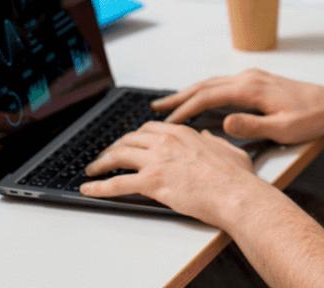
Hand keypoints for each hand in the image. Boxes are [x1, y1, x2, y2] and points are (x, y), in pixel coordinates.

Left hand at [80, 121, 262, 226]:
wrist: (235, 194)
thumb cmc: (235, 177)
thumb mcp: (227, 149)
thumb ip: (213, 141)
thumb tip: (205, 137)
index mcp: (182, 133)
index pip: (149, 129)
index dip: (134, 137)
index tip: (128, 142)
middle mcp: (166, 141)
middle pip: (129, 139)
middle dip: (114, 147)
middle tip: (106, 157)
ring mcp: (157, 160)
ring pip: (119, 156)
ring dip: (101, 163)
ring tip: (92, 170)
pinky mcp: (152, 182)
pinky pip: (117, 183)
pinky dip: (99, 186)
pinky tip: (89, 189)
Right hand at [150, 68, 323, 144]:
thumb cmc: (310, 118)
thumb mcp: (282, 129)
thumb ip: (252, 127)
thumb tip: (225, 122)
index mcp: (250, 88)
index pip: (208, 96)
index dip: (186, 109)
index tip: (169, 122)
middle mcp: (248, 77)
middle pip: (205, 85)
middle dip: (180, 96)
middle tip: (156, 108)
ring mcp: (253, 77)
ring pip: (213, 82)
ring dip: (191, 92)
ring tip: (172, 104)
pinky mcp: (257, 80)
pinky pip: (223, 83)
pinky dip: (206, 90)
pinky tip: (202, 99)